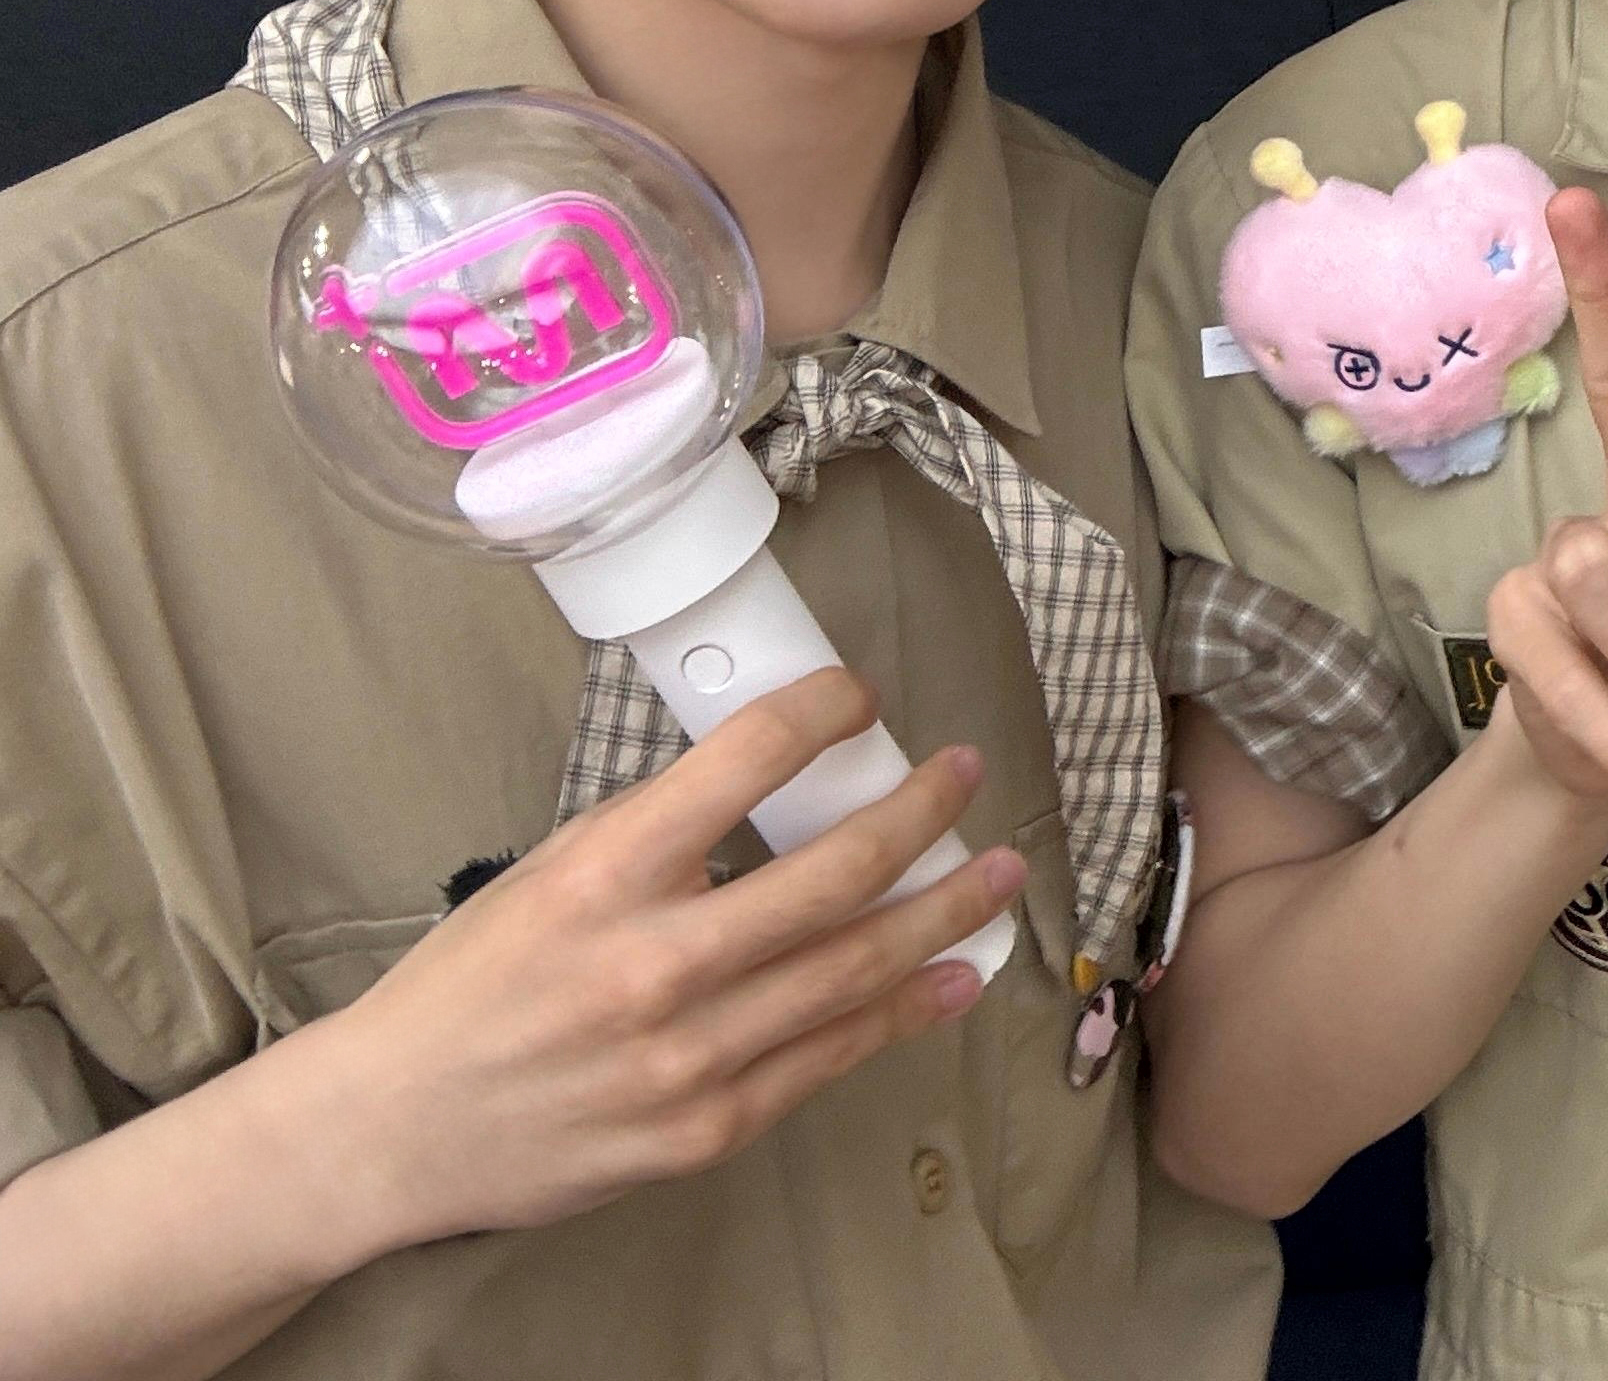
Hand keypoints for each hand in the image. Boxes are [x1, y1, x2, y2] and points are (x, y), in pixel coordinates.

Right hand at [298, 666, 1017, 1255]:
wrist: (388, 1129)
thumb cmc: (466, 989)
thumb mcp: (546, 873)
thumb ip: (656, 833)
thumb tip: (775, 784)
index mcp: (603, 877)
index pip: (745, 761)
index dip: (822, 711)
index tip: (860, 696)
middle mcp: (653, 963)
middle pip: (833, 870)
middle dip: (921, 810)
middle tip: (964, 773)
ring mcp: (688, 1053)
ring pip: (856, 966)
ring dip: (946, 910)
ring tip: (999, 871)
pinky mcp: (707, 1125)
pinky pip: (831, 1053)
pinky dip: (906, 1009)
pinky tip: (954, 976)